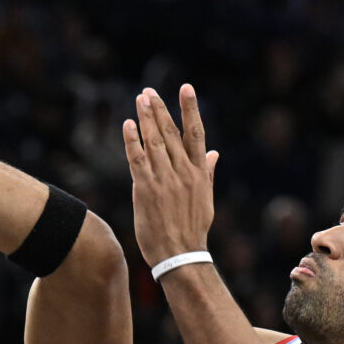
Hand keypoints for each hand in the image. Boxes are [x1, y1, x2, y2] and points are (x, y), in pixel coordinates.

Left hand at [123, 85, 218, 270]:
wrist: (180, 255)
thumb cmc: (193, 229)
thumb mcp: (206, 199)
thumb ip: (208, 173)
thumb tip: (214, 153)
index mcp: (199, 173)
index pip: (195, 134)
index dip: (190, 109)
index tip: (186, 88)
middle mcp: (183, 172)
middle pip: (171, 133)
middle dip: (160, 109)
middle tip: (149, 91)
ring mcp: (165, 180)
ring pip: (154, 142)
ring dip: (146, 119)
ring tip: (140, 99)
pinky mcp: (146, 190)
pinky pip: (138, 160)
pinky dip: (132, 142)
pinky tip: (128, 124)